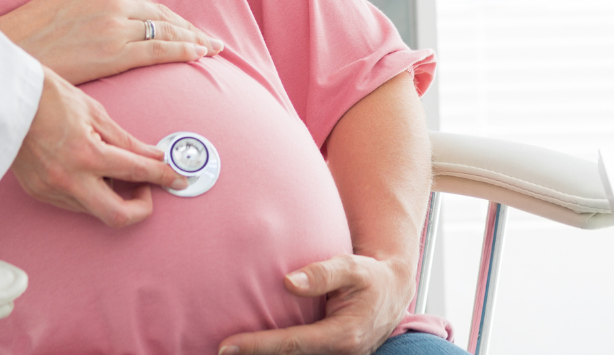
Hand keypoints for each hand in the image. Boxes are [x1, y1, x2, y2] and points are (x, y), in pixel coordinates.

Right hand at [0, 0, 224, 85]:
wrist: (8, 51)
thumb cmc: (30, 35)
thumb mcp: (64, 6)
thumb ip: (93, 9)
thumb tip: (112, 27)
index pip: (146, 4)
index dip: (171, 19)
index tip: (187, 27)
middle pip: (161, 15)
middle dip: (188, 28)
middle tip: (210, 40)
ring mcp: (115, 23)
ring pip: (166, 30)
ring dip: (193, 40)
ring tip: (211, 49)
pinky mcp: (114, 49)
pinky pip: (159, 49)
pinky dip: (184, 50)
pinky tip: (199, 55)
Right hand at [9, 65, 186, 226]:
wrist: (6, 99)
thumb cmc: (49, 97)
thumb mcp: (96, 113)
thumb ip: (127, 141)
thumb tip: (154, 156)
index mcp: (86, 155)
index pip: (137, 172)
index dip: (164, 175)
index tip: (178, 178)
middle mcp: (68, 180)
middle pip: (117, 216)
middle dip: (142, 207)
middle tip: (148, 187)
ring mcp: (51, 190)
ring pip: (95, 210)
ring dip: (115, 196)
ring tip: (117, 170)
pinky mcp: (39, 193)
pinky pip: (74, 203)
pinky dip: (92, 192)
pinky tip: (93, 171)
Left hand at [216, 253, 413, 354]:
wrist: (393, 293)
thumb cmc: (370, 277)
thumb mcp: (351, 266)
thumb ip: (321, 273)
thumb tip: (288, 283)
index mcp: (344, 334)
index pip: (292, 344)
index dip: (257, 347)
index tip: (227, 346)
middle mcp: (340, 354)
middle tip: (220, 352)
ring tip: (231, 352)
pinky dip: (280, 354)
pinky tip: (255, 350)